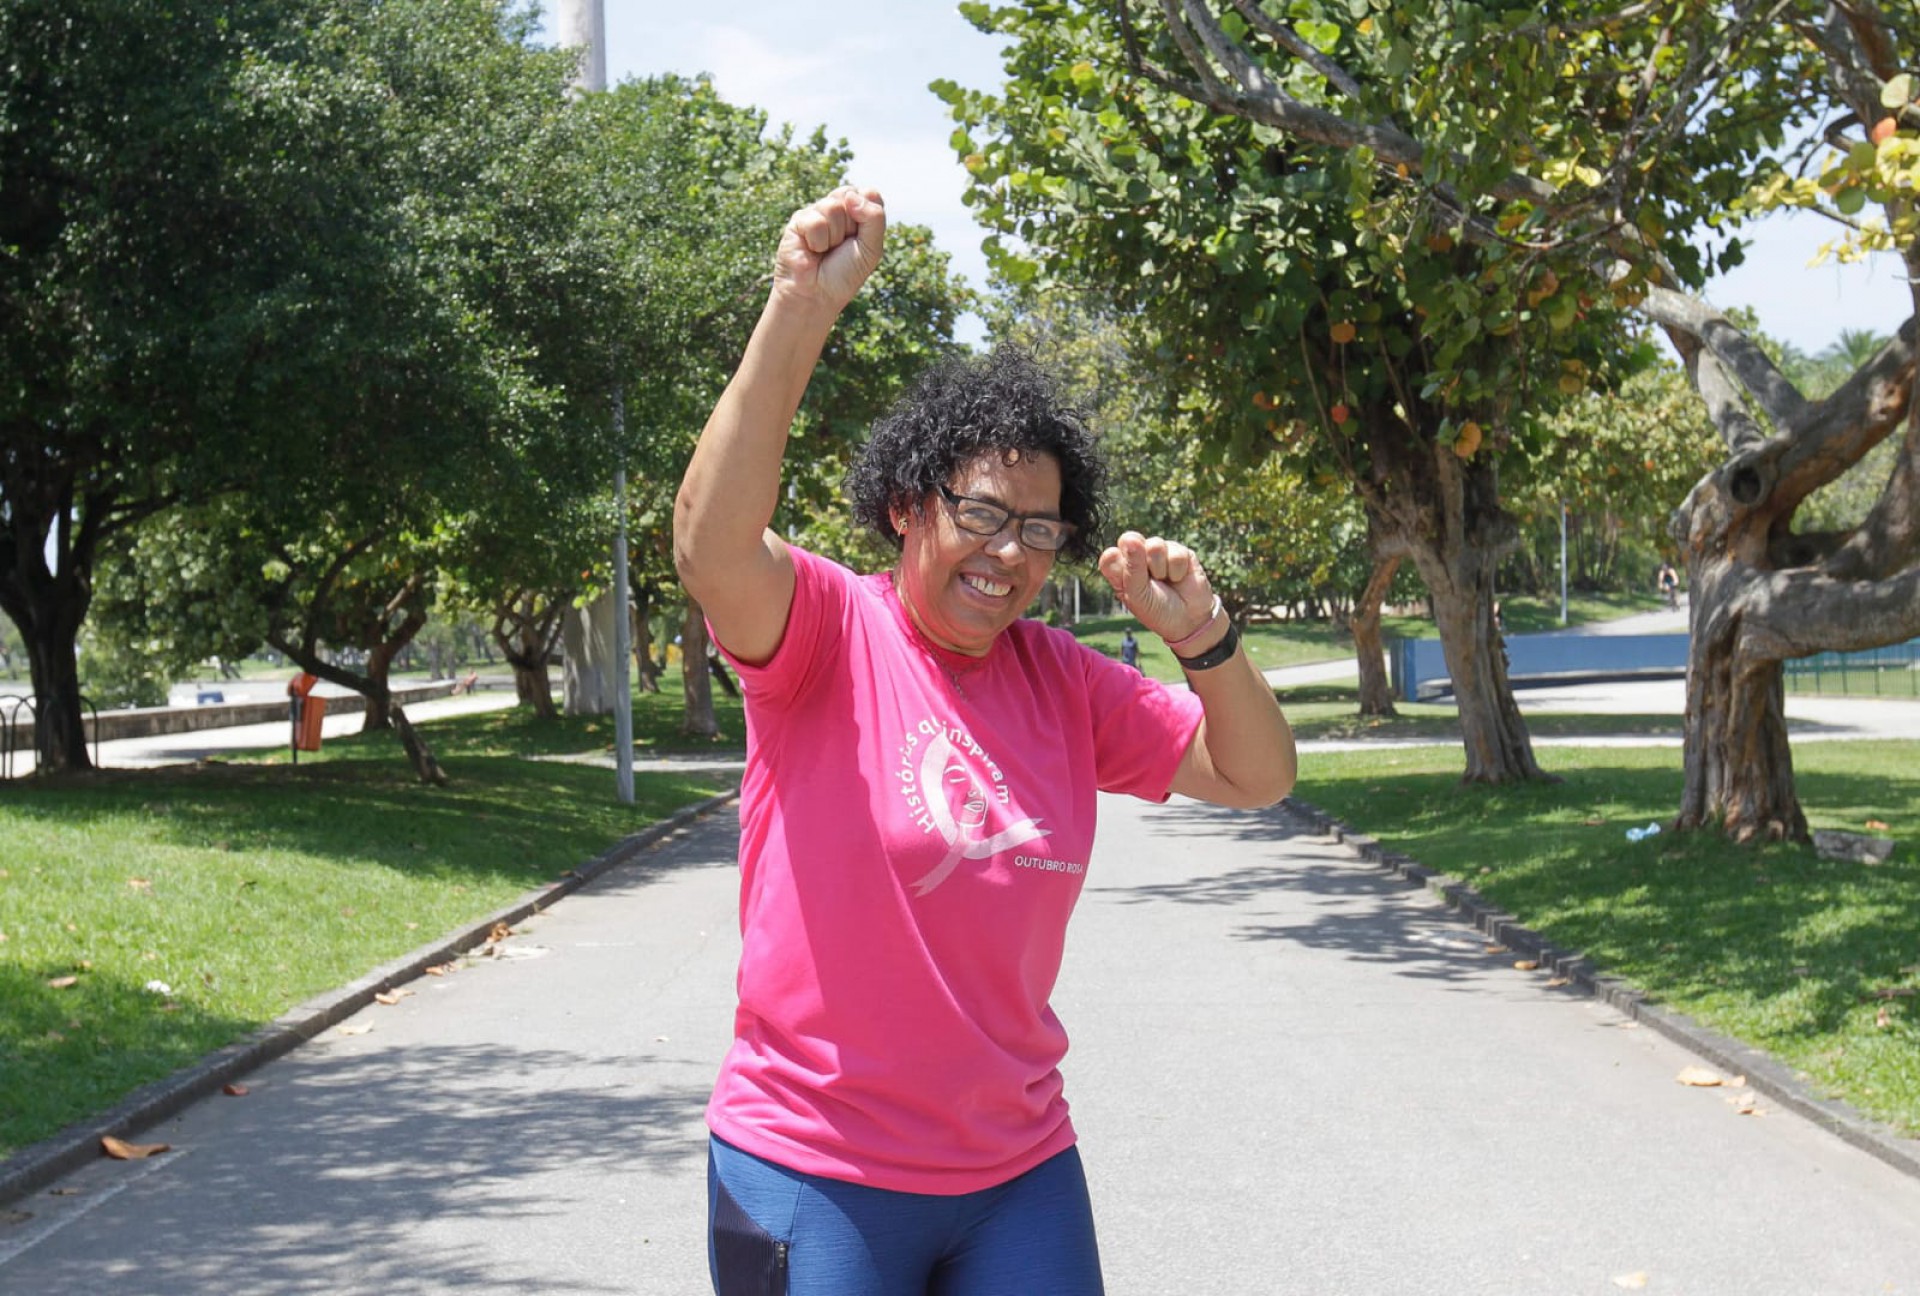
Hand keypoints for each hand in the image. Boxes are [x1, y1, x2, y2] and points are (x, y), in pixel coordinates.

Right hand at [771, 187, 885, 313]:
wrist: (818, 294)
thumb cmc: (845, 273)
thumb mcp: (872, 248)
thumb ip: (874, 218)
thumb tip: (851, 195)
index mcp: (857, 212)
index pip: (869, 194)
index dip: (867, 215)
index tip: (860, 238)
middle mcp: (837, 208)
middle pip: (850, 195)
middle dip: (850, 226)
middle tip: (841, 246)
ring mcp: (817, 212)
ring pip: (832, 207)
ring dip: (834, 236)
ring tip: (825, 250)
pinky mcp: (799, 220)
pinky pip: (815, 221)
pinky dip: (818, 242)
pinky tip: (812, 251)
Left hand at [1098, 532, 1219, 644]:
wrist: (1187, 620)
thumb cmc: (1156, 609)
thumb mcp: (1138, 595)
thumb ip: (1132, 568)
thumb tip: (1131, 539)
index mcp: (1120, 569)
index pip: (1110, 556)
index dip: (1120, 566)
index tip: (1130, 583)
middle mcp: (1137, 556)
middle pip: (1129, 538)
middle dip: (1139, 558)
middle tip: (1149, 578)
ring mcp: (1158, 551)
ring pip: (1154, 544)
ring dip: (1160, 568)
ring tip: (1165, 580)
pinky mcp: (1179, 550)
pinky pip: (1175, 552)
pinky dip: (1177, 571)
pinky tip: (1178, 578)